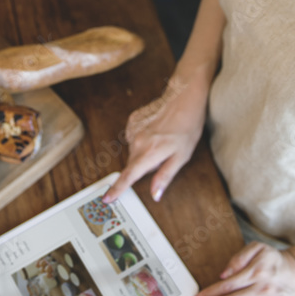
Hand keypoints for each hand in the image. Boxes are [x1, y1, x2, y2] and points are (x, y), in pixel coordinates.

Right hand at [103, 73, 207, 203]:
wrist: (183, 97)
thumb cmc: (187, 126)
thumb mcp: (182, 157)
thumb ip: (165, 176)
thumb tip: (155, 194)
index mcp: (149, 153)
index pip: (129, 176)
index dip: (117, 188)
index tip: (107, 198)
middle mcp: (137, 141)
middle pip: (133, 164)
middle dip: (144, 167)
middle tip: (164, 157)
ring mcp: (132, 129)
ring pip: (134, 151)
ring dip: (144, 152)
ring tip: (162, 141)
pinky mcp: (132, 120)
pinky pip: (134, 138)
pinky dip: (143, 140)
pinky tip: (156, 132)